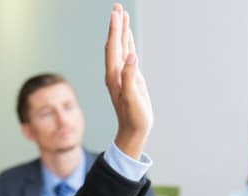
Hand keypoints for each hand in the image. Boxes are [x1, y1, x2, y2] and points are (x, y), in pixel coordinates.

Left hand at [105, 3, 152, 159]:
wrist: (133, 130)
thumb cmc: (133, 117)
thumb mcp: (132, 98)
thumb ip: (129, 77)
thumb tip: (131, 56)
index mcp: (114, 75)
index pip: (113, 47)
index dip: (115, 30)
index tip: (116, 13)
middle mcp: (115, 72)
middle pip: (114, 43)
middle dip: (116, 25)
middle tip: (117, 7)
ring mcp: (122, 74)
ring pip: (120, 47)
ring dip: (121, 31)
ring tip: (122, 15)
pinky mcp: (129, 77)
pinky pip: (126, 55)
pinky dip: (127, 43)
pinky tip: (127, 36)